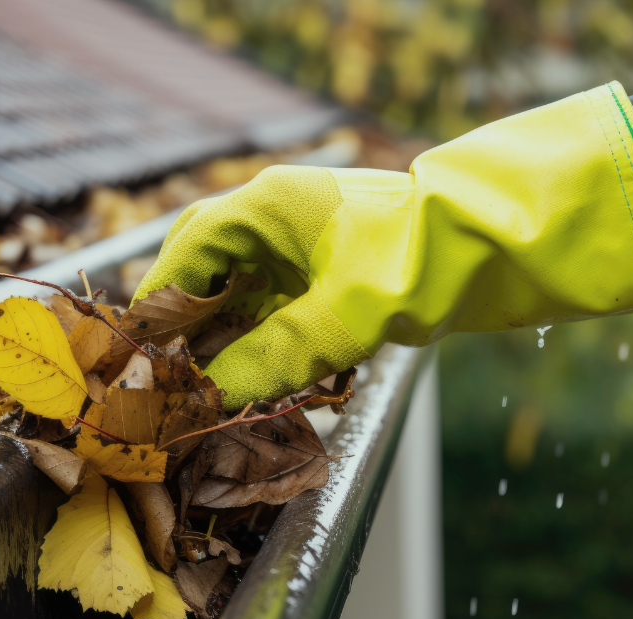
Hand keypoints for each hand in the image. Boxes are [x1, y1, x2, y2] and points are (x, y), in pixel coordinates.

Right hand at [132, 164, 412, 407]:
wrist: (497, 245)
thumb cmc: (421, 262)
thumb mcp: (342, 319)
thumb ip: (272, 357)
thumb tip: (213, 397)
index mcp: (267, 208)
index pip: (186, 254)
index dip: (157, 307)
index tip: (136, 355)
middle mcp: (276, 216)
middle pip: (203, 266)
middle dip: (185, 324)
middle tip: (168, 375)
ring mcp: (302, 239)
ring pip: (237, 287)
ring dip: (221, 335)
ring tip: (206, 386)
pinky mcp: (325, 265)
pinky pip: (272, 300)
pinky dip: (257, 336)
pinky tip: (253, 372)